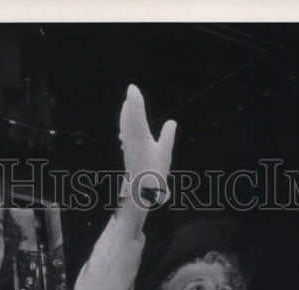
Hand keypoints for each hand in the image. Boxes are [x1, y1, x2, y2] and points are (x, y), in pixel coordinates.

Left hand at [118, 84, 175, 205]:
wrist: (140, 192)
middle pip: (130, 118)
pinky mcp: (128, 152)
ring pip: (126, 126)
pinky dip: (126, 125)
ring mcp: (128, 146)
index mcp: (141, 139)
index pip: (138, 115)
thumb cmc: (155, 174)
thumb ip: (167, 137)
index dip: (136, 101)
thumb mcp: (165, 155)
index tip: (133, 89)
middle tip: (131, 91)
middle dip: (131, 104)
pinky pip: (125, 134)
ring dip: (127, 113)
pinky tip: (125, 125)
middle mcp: (132, 140)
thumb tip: (172, 122)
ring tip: (128, 103)